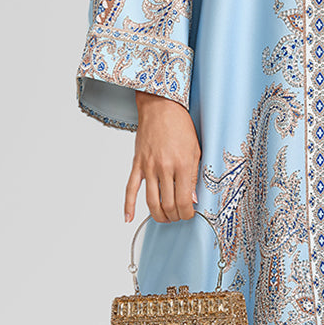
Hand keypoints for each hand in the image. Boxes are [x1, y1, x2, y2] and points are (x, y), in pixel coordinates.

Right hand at [125, 92, 201, 221]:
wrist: (161, 106)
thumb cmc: (180, 125)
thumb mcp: (196, 150)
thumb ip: (195, 176)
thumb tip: (193, 199)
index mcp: (182, 165)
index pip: (184, 200)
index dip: (187, 213)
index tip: (190, 214)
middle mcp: (164, 168)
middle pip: (167, 204)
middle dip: (174, 216)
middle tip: (179, 215)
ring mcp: (148, 167)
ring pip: (151, 201)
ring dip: (158, 215)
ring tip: (164, 218)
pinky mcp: (137, 164)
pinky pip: (130, 188)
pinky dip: (128, 205)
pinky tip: (129, 217)